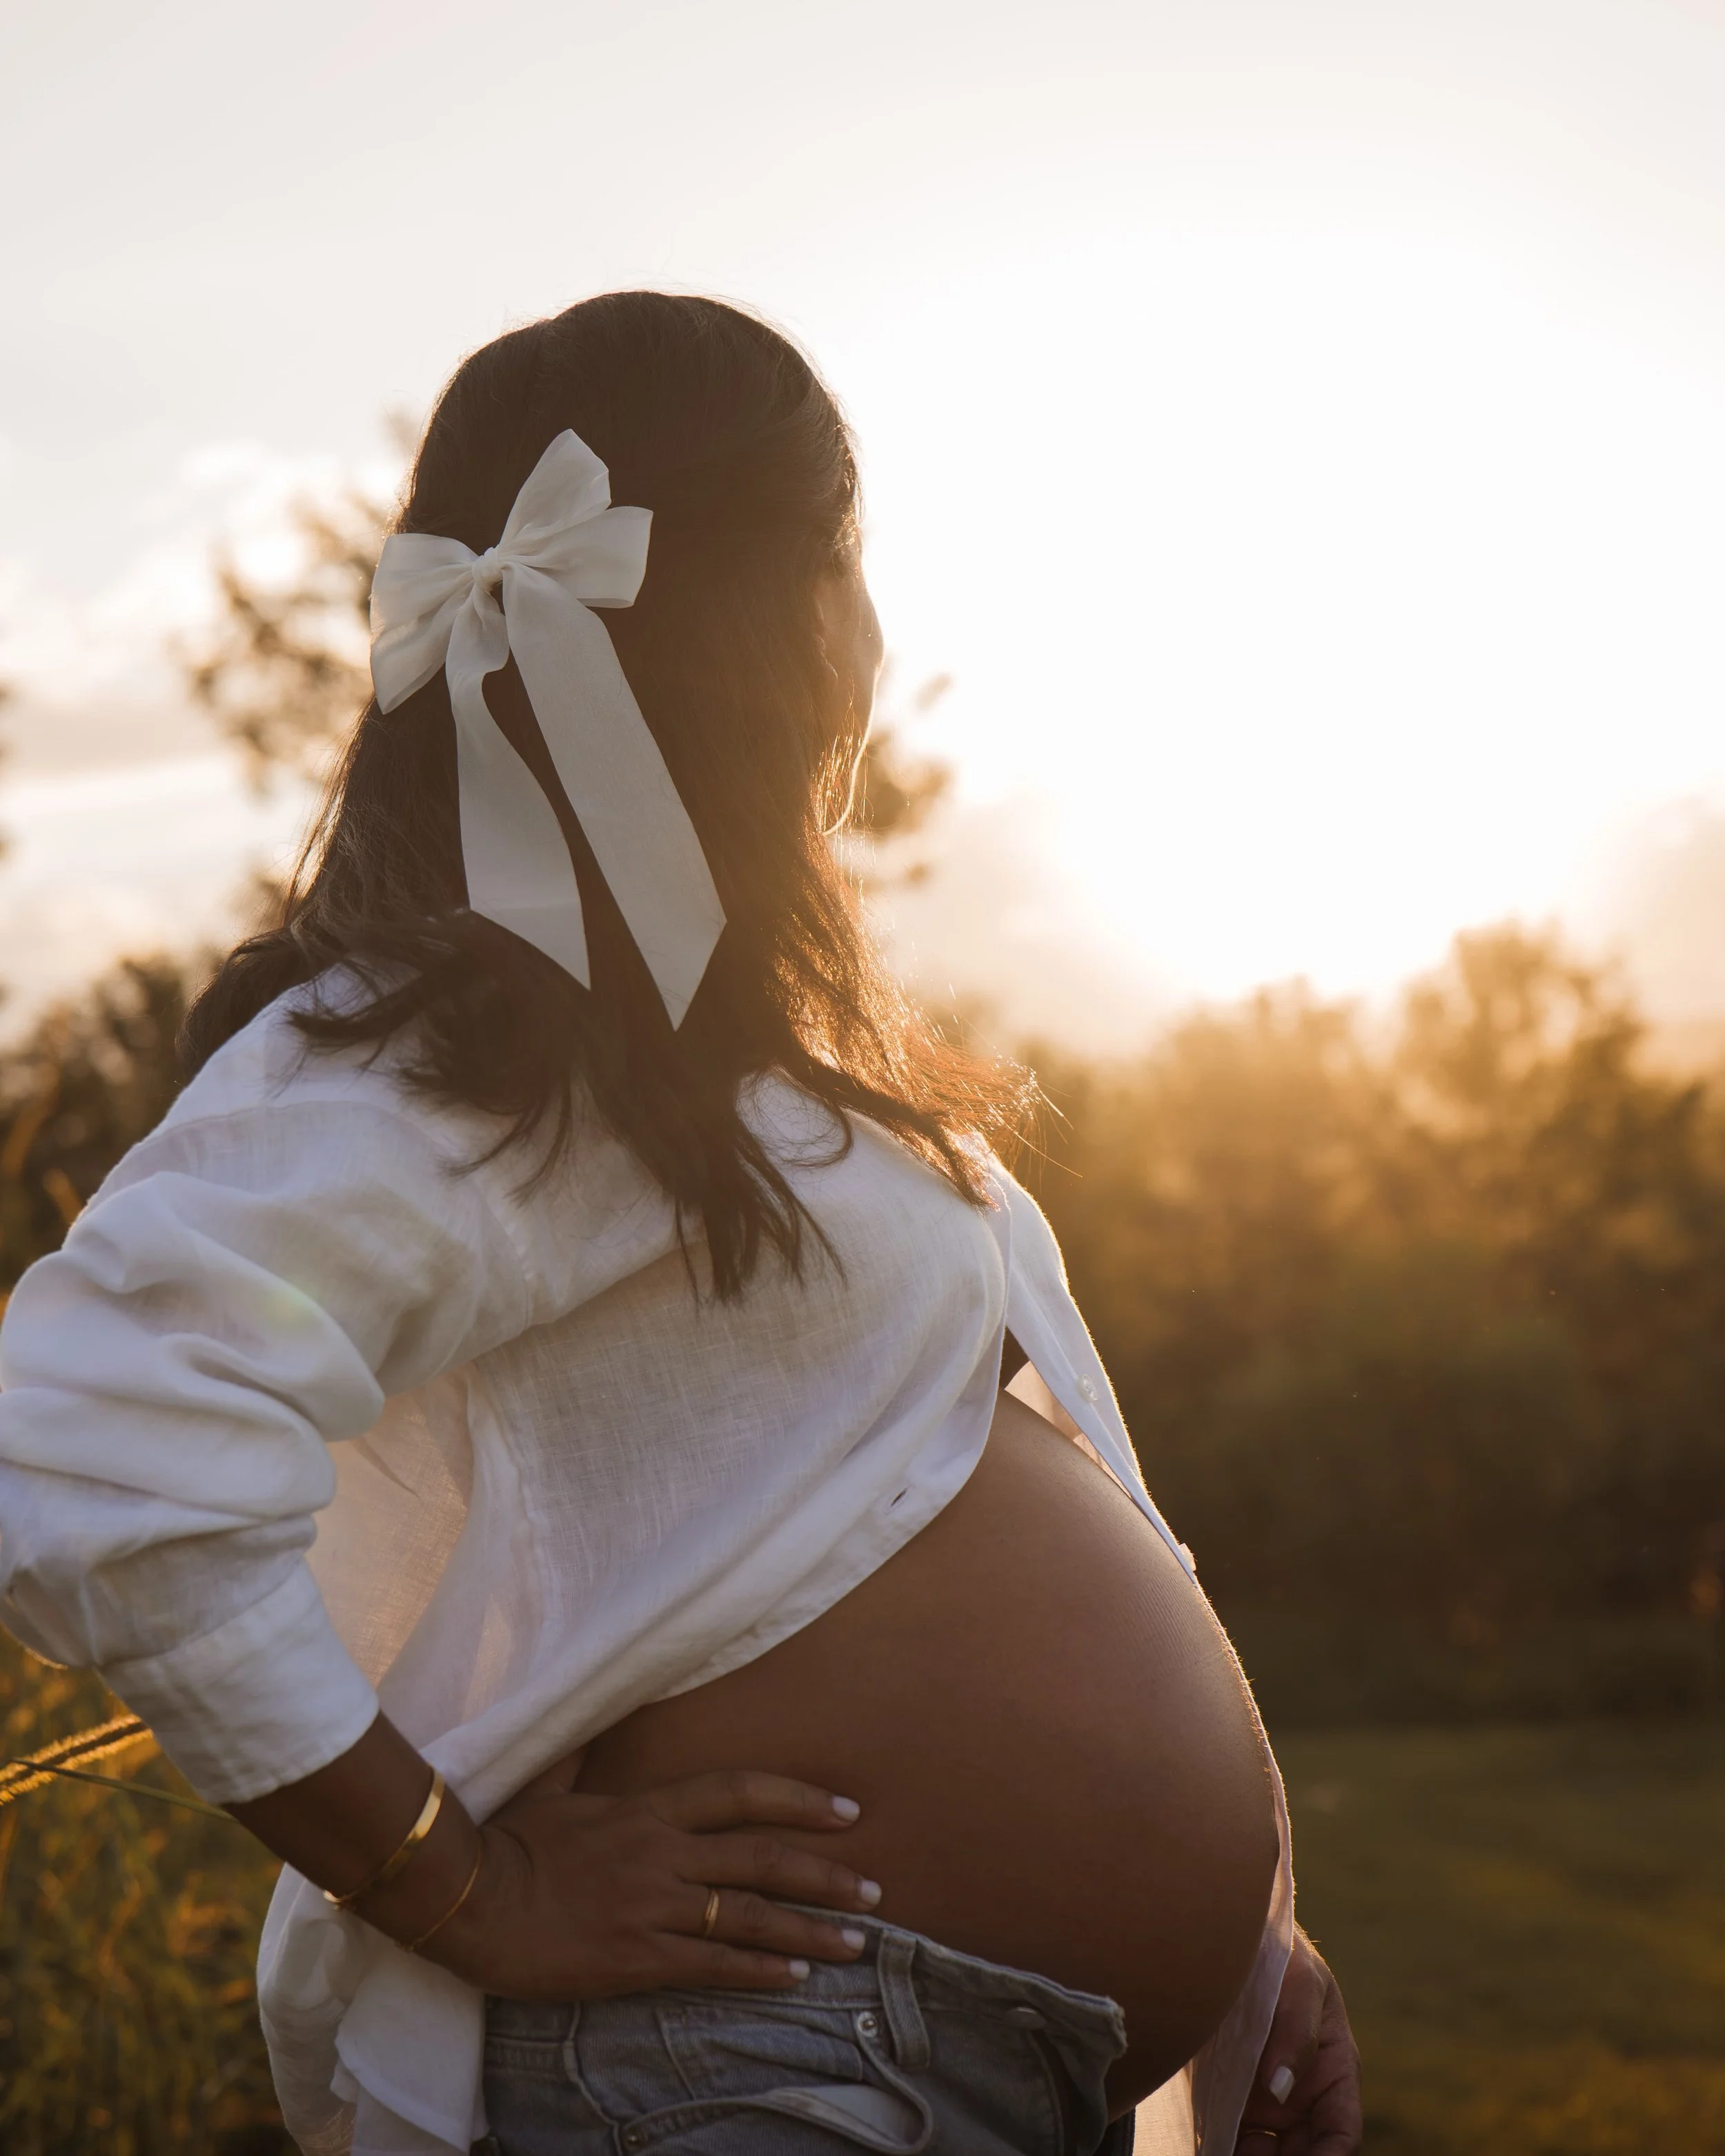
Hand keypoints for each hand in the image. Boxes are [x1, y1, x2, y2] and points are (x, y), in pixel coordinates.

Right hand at [423, 1755, 882, 1999]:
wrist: (465, 1898)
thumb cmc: (505, 1842)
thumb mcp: (552, 1789)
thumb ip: (584, 1757)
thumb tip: (595, 1719)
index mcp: (647, 1808)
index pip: (740, 1793)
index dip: (797, 1799)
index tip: (845, 1810)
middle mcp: (662, 1853)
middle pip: (762, 1858)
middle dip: (825, 1874)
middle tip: (874, 1889)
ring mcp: (653, 1907)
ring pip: (751, 1916)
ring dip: (810, 1930)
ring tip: (857, 1942)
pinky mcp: (636, 1958)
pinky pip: (713, 1964)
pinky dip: (759, 1969)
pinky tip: (795, 1977)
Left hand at [1234, 1925, 1360, 2155]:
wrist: (1229, 1935)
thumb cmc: (1279, 1951)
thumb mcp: (1299, 1981)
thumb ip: (1295, 2031)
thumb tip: (1281, 2088)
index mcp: (1332, 2072)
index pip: (1340, 2134)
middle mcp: (1300, 2097)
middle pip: (1302, 2154)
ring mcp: (1264, 2102)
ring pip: (1264, 2153)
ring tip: (1216, 2153)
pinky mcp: (1228, 2097)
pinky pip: (1229, 2137)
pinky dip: (1218, 2147)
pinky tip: (1202, 2147)